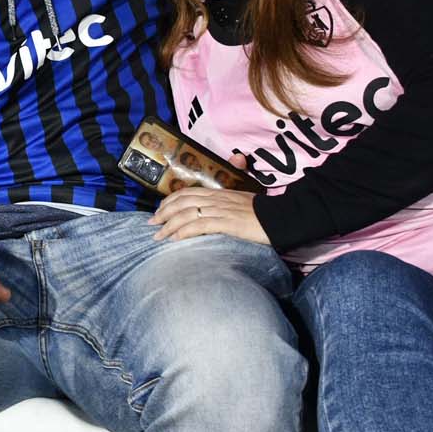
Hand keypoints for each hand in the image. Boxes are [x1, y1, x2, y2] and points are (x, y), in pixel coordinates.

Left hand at [149, 185, 268, 243]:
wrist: (280, 218)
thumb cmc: (262, 214)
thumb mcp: (240, 204)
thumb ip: (224, 206)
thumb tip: (211, 215)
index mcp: (218, 193)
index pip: (188, 193)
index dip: (171, 200)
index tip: (160, 210)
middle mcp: (216, 199)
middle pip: (182, 201)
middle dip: (164, 212)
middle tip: (152, 223)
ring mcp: (220, 210)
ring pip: (186, 213)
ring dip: (168, 224)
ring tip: (158, 235)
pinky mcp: (226, 222)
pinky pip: (198, 225)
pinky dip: (183, 232)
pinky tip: (174, 239)